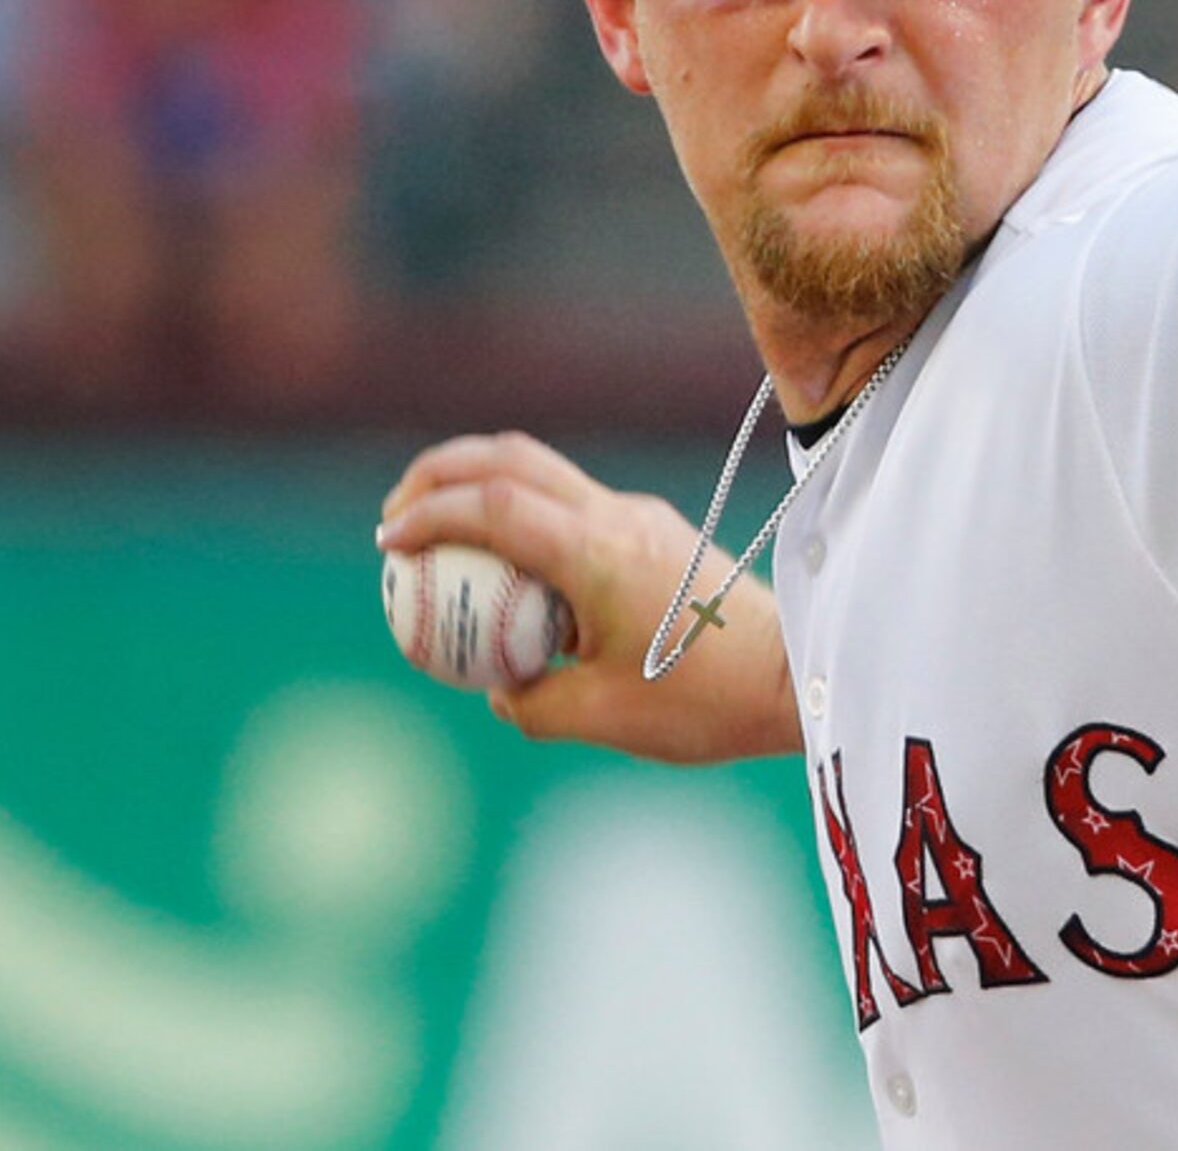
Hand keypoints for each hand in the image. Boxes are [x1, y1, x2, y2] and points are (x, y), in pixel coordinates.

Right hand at [377, 432, 800, 764]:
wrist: (790, 677)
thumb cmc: (702, 702)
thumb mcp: (601, 718)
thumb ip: (532, 701)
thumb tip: (496, 687)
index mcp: (597, 552)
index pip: (494, 505)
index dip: (430, 515)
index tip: (387, 542)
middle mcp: (617, 517)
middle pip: (510, 459)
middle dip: (441, 473)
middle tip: (395, 516)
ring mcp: (638, 516)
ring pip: (542, 470)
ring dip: (480, 486)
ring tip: (435, 530)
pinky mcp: (653, 529)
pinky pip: (570, 504)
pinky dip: (520, 513)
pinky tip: (503, 566)